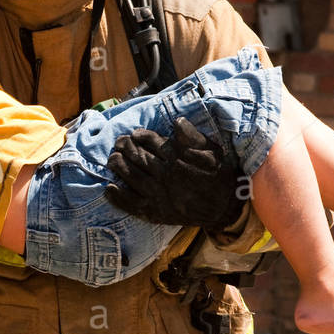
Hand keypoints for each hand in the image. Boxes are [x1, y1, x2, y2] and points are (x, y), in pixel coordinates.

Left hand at [104, 118, 244, 230]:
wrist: (224, 208)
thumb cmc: (218, 176)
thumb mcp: (212, 151)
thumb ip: (193, 137)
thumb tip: (177, 121)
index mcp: (177, 158)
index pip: (151, 142)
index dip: (139, 136)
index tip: (134, 134)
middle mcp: (165, 175)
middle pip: (137, 157)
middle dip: (124, 147)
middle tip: (118, 143)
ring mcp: (159, 195)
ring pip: (131, 176)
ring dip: (118, 166)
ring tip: (112, 159)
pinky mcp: (156, 212)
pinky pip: (131, 204)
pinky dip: (118, 197)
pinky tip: (110, 189)